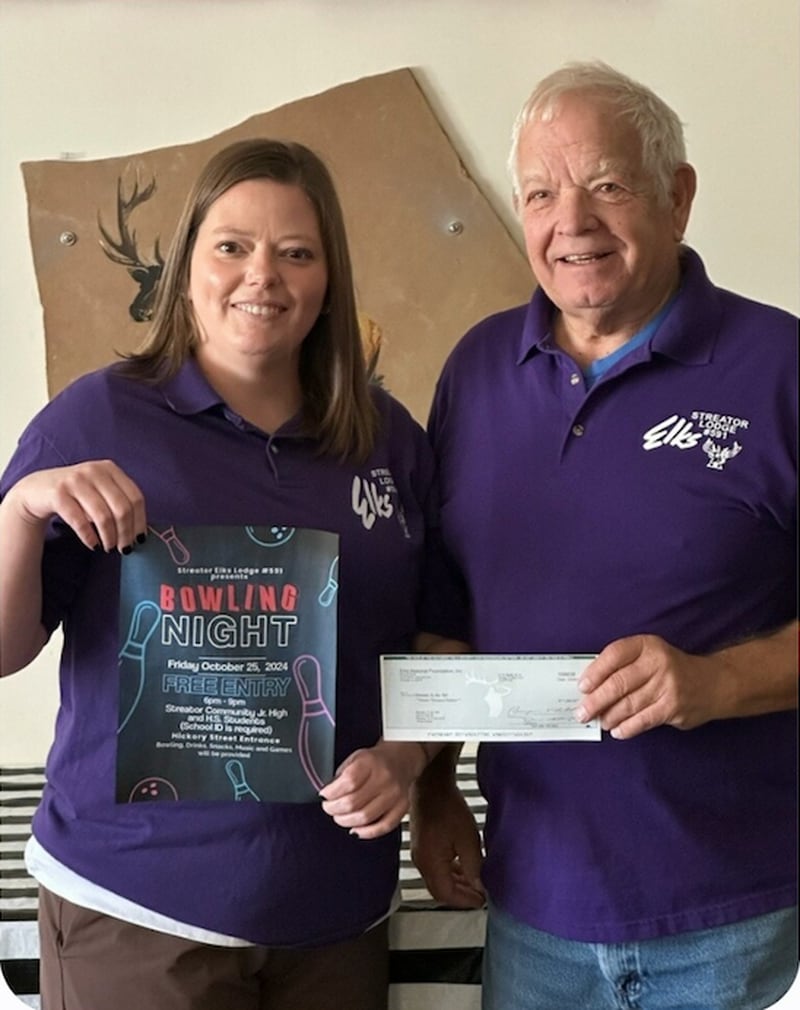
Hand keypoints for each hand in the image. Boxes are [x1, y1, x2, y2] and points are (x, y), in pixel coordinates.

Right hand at [7, 461, 146, 552]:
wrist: (37, 489)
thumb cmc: (77, 494)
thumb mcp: (100, 490)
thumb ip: (119, 502)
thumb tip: (140, 533)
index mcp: (110, 469)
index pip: (136, 497)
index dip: (140, 521)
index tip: (140, 539)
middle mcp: (94, 471)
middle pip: (122, 508)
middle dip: (126, 533)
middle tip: (125, 548)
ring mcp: (75, 481)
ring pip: (103, 516)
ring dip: (109, 537)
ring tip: (108, 548)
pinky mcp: (58, 494)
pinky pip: (79, 521)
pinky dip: (89, 536)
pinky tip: (92, 544)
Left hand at [319, 740, 427, 839]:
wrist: (400, 760)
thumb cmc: (374, 761)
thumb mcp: (354, 758)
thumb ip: (340, 776)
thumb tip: (327, 796)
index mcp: (370, 762)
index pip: (348, 782)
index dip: (331, 793)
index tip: (324, 795)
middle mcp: (384, 778)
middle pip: (353, 803)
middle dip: (334, 809)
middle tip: (329, 808)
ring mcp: (395, 794)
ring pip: (365, 817)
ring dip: (346, 821)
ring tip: (340, 817)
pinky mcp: (402, 807)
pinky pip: (383, 827)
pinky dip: (366, 832)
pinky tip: (356, 829)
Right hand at [410, 780, 484, 908]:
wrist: (431, 785)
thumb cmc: (448, 807)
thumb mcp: (468, 839)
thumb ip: (474, 867)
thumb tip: (479, 886)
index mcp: (430, 862)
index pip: (446, 894)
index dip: (465, 901)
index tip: (481, 900)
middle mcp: (421, 861)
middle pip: (439, 890)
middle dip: (460, 895)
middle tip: (478, 895)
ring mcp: (419, 853)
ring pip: (437, 879)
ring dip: (455, 884)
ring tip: (474, 882)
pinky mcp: (421, 844)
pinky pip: (434, 867)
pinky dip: (449, 873)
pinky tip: (461, 867)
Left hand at [575, 634, 718, 738]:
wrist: (714, 683)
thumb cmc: (671, 669)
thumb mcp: (650, 655)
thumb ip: (624, 665)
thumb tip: (591, 687)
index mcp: (647, 646)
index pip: (614, 655)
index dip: (595, 671)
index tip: (582, 686)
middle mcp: (658, 663)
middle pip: (618, 683)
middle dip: (596, 700)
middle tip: (582, 712)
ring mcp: (667, 686)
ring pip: (629, 704)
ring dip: (609, 716)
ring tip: (600, 721)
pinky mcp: (673, 708)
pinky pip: (643, 720)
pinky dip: (626, 728)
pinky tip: (617, 730)